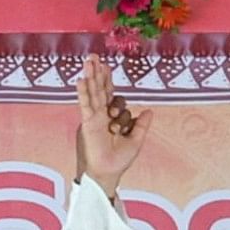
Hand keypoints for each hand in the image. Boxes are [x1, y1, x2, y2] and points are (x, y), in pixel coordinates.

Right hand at [76, 54, 145, 189]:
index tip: (106, 66)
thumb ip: (142, 125)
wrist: (108, 172)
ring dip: (90, 77)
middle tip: (93, 56)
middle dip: (97, 73)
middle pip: (99, 89)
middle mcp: (101, 114)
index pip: (110, 94)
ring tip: (88, 61)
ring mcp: (94, 117)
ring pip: (93, 93)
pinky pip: (86, 105)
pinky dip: (84, 93)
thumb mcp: (136, 140)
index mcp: (112, 116)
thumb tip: (149, 111)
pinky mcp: (88, 123)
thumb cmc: (119, 159)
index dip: (108, 80)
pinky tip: (81, 80)